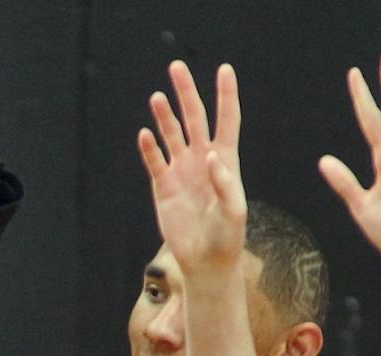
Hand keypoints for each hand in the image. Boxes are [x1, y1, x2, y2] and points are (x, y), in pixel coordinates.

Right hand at [139, 62, 247, 277]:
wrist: (205, 261)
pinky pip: (155, 161)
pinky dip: (149, 148)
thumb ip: (226, 183)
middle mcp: (202, 159)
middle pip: (194, 118)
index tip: (224, 70)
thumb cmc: (227, 236)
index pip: (227, 120)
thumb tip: (211, 156)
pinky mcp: (163, 186)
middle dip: (186, 93)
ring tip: (158, 98)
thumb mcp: (235, 212)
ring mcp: (181, 171)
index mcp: (225, 160)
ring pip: (171, 134)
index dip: (226, 95)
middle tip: (176, 68)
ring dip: (165, 116)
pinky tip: (145, 134)